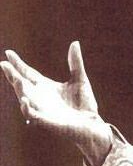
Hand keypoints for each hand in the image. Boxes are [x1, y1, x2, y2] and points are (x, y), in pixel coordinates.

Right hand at [0, 41, 111, 165]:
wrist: (92, 123)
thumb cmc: (83, 103)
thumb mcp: (80, 79)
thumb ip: (75, 62)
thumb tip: (75, 42)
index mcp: (46, 87)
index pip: (28, 73)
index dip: (18, 64)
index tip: (8, 53)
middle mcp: (40, 98)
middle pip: (22, 85)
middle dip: (13, 76)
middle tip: (4, 64)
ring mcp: (42, 110)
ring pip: (25, 99)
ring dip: (19, 90)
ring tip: (16, 79)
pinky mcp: (48, 122)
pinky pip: (34, 116)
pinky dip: (28, 108)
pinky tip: (24, 100)